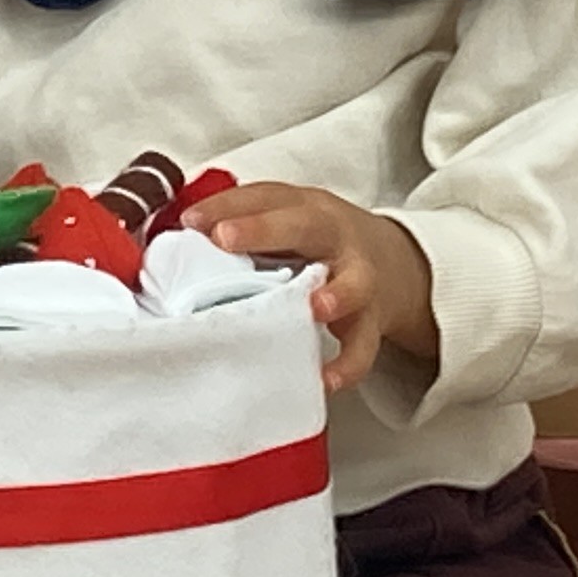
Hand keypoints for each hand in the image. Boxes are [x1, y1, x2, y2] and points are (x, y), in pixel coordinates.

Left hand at [194, 185, 435, 393]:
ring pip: (354, 283)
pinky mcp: (372, 321)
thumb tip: (180, 236)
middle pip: (305, 225)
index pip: (265, 197)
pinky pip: (364, 346)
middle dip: (263, 230)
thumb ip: (243, 226)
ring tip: (313, 308)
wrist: (397, 265)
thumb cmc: (321, 245)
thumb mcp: (289, 222)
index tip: (190, 221)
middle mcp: (335, 237)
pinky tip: (324, 379)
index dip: (227, 205)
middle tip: (224, 238)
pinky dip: (348, 365)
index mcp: (306, 208)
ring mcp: (360, 278)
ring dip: (335, 294)